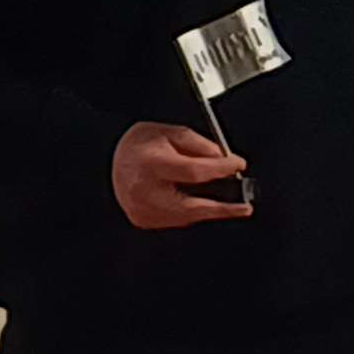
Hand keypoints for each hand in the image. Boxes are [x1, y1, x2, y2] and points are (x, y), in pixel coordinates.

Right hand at [113, 122, 250, 229]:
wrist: (110, 159)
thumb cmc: (138, 144)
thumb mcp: (169, 132)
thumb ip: (199, 144)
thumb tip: (223, 158)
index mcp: (151, 165)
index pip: (195, 171)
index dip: (221, 169)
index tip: (238, 164)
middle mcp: (144, 191)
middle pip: (192, 206)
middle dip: (222, 209)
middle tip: (244, 207)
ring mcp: (142, 209)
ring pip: (186, 217)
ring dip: (209, 211)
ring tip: (228, 204)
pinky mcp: (143, 219)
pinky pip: (176, 221)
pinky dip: (191, 213)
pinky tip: (199, 202)